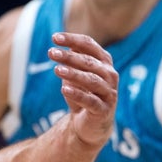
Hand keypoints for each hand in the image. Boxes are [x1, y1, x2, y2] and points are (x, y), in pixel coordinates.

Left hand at [48, 32, 116, 148]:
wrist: (90, 124)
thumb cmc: (82, 94)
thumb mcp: (75, 74)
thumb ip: (71, 60)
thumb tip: (61, 44)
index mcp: (104, 62)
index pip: (89, 45)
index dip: (73, 40)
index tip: (54, 37)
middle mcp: (110, 75)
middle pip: (89, 62)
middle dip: (69, 57)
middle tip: (51, 53)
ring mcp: (109, 93)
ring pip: (91, 80)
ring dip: (73, 74)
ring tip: (56, 70)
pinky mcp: (104, 110)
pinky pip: (90, 101)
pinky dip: (77, 94)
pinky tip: (64, 90)